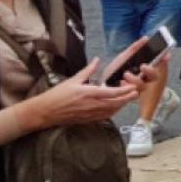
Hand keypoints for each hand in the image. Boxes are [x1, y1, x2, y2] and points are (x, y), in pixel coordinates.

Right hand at [22, 59, 137, 128]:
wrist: (44, 112)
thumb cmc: (56, 95)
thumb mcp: (73, 80)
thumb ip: (87, 71)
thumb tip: (97, 60)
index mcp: (88, 93)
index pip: (111, 93)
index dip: (124, 91)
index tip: (133, 87)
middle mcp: (91, 105)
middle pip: (115, 104)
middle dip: (127, 99)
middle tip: (135, 93)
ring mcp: (90, 114)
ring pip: (112, 111)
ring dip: (121, 105)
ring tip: (128, 99)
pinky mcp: (87, 120)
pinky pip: (104, 117)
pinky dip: (113, 112)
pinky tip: (115, 107)